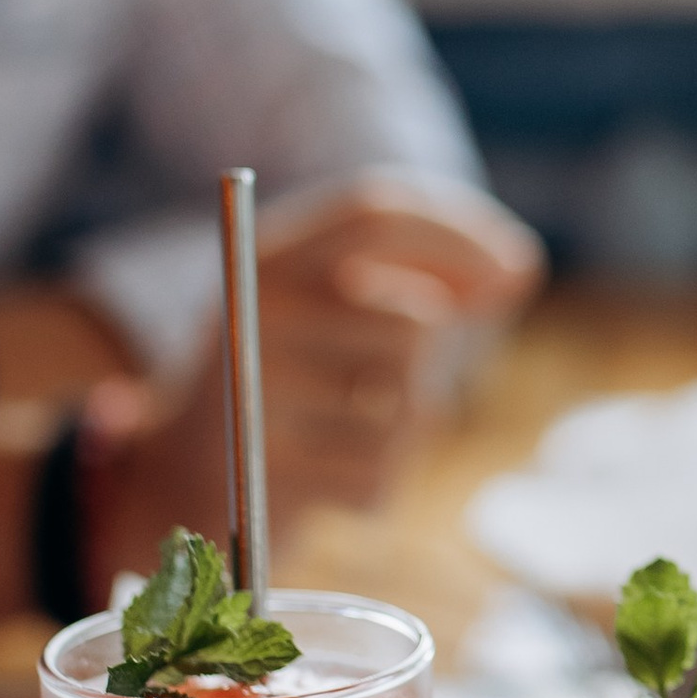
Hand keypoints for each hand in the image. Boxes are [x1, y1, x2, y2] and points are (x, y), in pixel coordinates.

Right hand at [103, 172, 539, 555]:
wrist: (176, 482)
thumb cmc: (293, 388)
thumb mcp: (335, 312)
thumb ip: (423, 278)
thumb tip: (519, 269)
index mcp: (268, 258)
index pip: (375, 213)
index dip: (460, 234)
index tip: (520, 269)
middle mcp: (255, 314)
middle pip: (413, 323)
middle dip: (435, 363)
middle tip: (393, 383)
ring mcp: (255, 397)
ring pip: (407, 406)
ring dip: (405, 429)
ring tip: (351, 432)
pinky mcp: (266, 476)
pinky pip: (380, 476)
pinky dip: (376, 484)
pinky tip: (330, 477)